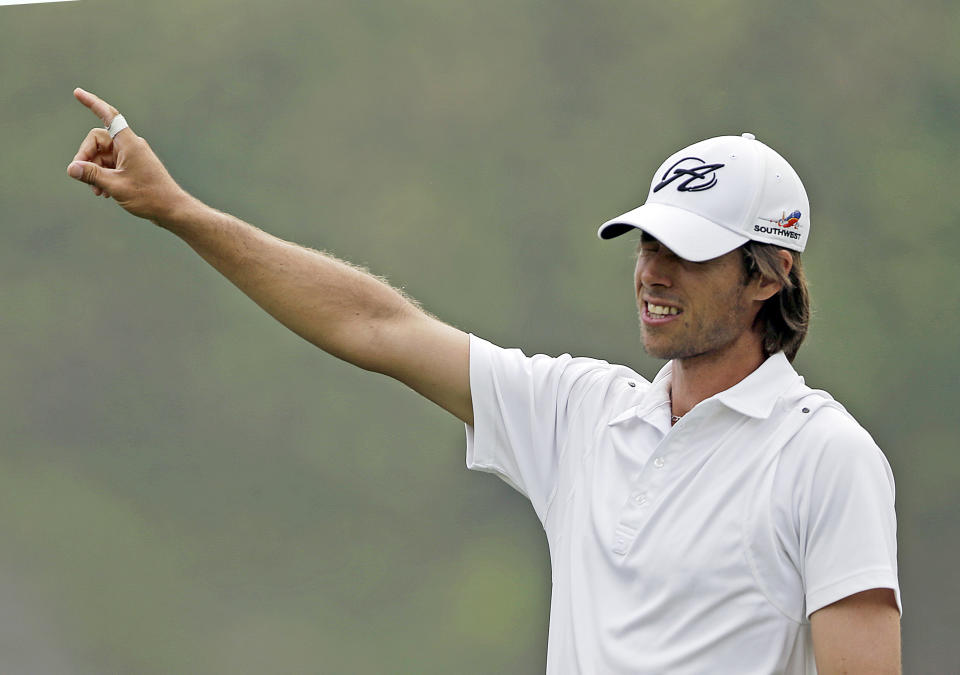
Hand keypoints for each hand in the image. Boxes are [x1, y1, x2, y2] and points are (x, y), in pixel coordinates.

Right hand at [67, 88, 189, 222]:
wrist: (172, 209)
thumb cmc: (149, 196)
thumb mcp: (115, 186)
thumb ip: (91, 175)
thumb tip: (71, 168)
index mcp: (129, 143)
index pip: (108, 116)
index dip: (92, 103)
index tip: (77, 93)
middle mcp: (131, 146)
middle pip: (98, 141)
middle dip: (86, 157)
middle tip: (81, 176)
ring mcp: (132, 156)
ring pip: (103, 156)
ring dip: (95, 171)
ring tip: (97, 191)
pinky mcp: (133, 167)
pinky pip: (112, 165)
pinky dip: (104, 175)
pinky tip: (103, 192)